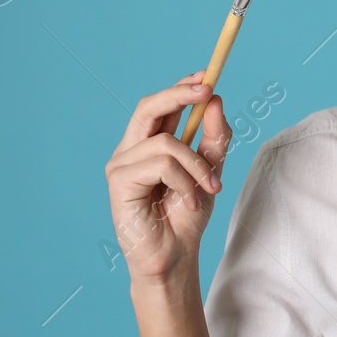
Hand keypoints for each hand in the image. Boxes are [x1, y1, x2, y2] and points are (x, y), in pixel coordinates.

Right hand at [103, 71, 231, 281]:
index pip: (160, 107)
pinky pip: (162, 164)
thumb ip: (214, 139)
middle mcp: (130, 151)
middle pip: (148, 107)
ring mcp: (121, 165)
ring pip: (166, 142)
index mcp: (148, 146)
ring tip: (210, 188)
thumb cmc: (186, 219)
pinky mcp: (119, 181)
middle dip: (180, 94)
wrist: (175, 258)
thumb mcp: (209, 172)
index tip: (207, 77)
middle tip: (208, 91)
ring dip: (198, 165)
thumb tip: (216, 101)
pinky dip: (185, 182)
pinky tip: (191, 203)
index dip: (181, 88)